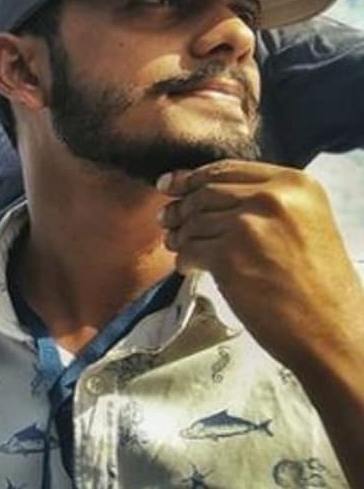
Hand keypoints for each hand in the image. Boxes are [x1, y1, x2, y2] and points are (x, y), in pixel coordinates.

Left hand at [156, 159, 363, 372]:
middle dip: (181, 207)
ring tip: (178, 246)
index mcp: (296, 184)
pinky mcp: (229, 256)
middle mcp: (273, 198)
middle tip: (167, 219)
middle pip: (205, 193)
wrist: (333, 331)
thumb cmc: (319, 285)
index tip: (171, 185)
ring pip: (194, 221)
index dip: (193, 177)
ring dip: (180, 235)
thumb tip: (201, 190)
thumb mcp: (304, 224)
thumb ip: (262, 203)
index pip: (228, 170)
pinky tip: (189, 267)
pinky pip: (190, 250)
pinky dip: (184, 259)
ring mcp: (249, 226)